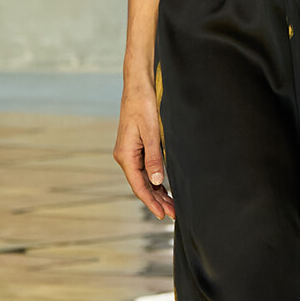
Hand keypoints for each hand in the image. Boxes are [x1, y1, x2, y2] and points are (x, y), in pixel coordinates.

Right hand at [113, 81, 175, 220]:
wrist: (139, 85)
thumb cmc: (143, 105)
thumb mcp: (152, 132)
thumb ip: (154, 158)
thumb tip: (157, 182)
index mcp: (125, 155)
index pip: (138, 185)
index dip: (151, 202)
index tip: (162, 215)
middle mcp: (125, 156)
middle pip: (142, 185)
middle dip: (157, 201)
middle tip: (174, 214)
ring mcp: (131, 152)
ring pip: (144, 178)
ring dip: (157, 192)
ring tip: (172, 205)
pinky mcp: (137, 147)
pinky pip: (146, 169)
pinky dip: (156, 180)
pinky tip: (165, 188)